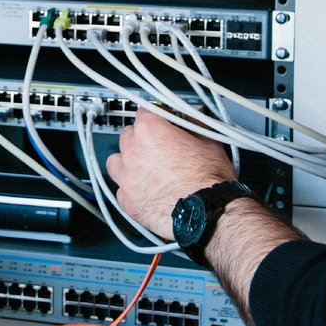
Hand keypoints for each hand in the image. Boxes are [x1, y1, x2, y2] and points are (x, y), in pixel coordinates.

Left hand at [105, 109, 237, 238]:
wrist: (206, 214)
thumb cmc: (209, 181)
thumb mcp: (209, 141)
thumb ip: (192, 125)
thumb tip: (187, 120)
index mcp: (150, 131)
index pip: (144, 111)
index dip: (157, 115)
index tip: (163, 121)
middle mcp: (132, 151)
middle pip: (128, 135)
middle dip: (141, 138)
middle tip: (157, 146)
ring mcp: (126, 177)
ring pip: (116, 161)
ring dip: (127, 162)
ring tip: (144, 169)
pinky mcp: (127, 202)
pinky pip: (120, 189)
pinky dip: (130, 189)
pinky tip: (144, 191)